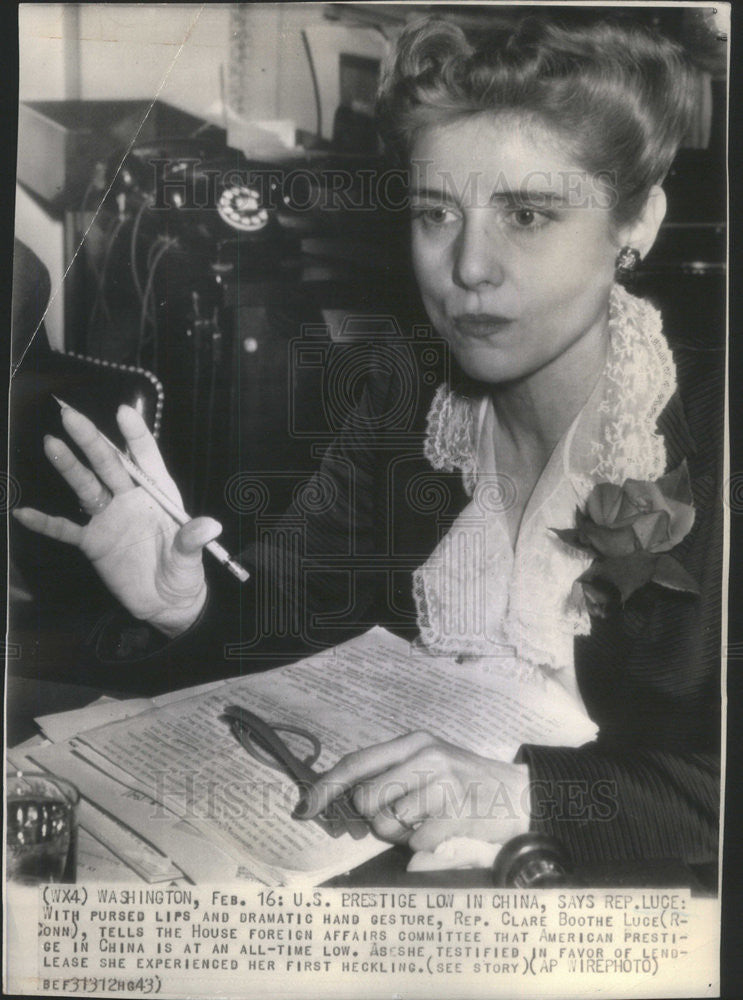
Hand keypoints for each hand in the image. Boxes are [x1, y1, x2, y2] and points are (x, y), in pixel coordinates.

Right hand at [12, 403, 222, 636]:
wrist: (166, 603)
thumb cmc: (184, 573)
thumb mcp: (191, 557)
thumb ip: (193, 540)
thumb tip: (210, 526)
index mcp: (158, 494)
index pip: (146, 459)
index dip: (136, 436)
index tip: (123, 412)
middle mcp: (131, 499)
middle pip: (109, 464)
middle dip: (92, 440)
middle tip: (71, 415)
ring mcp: (109, 518)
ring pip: (86, 486)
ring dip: (69, 466)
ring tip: (51, 443)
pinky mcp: (93, 541)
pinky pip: (65, 529)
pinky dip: (45, 522)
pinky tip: (24, 512)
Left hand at [299, 731, 530, 851]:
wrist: (521, 795)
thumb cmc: (467, 784)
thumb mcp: (430, 764)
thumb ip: (391, 775)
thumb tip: (342, 802)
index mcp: (414, 741)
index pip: (357, 761)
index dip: (327, 786)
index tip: (305, 806)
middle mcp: (426, 755)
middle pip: (366, 798)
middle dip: (375, 819)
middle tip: (403, 818)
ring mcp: (442, 782)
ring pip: (388, 823)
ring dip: (401, 834)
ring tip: (428, 821)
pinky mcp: (455, 812)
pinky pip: (415, 843)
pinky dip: (424, 845)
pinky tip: (445, 831)